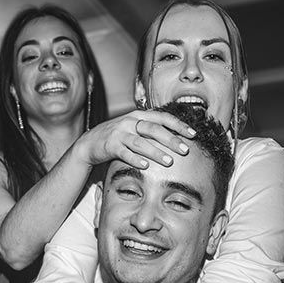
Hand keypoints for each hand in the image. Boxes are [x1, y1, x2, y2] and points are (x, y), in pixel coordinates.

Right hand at [74, 109, 196, 171]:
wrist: (90, 142)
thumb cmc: (118, 137)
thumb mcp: (135, 129)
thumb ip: (152, 131)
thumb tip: (176, 138)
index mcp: (139, 116)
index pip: (163, 117)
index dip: (179, 125)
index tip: (193, 134)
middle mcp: (130, 122)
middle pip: (154, 129)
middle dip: (171, 139)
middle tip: (185, 150)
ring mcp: (119, 133)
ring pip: (140, 142)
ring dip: (156, 152)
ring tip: (169, 161)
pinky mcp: (110, 145)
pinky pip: (124, 152)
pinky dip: (135, 159)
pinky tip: (145, 166)